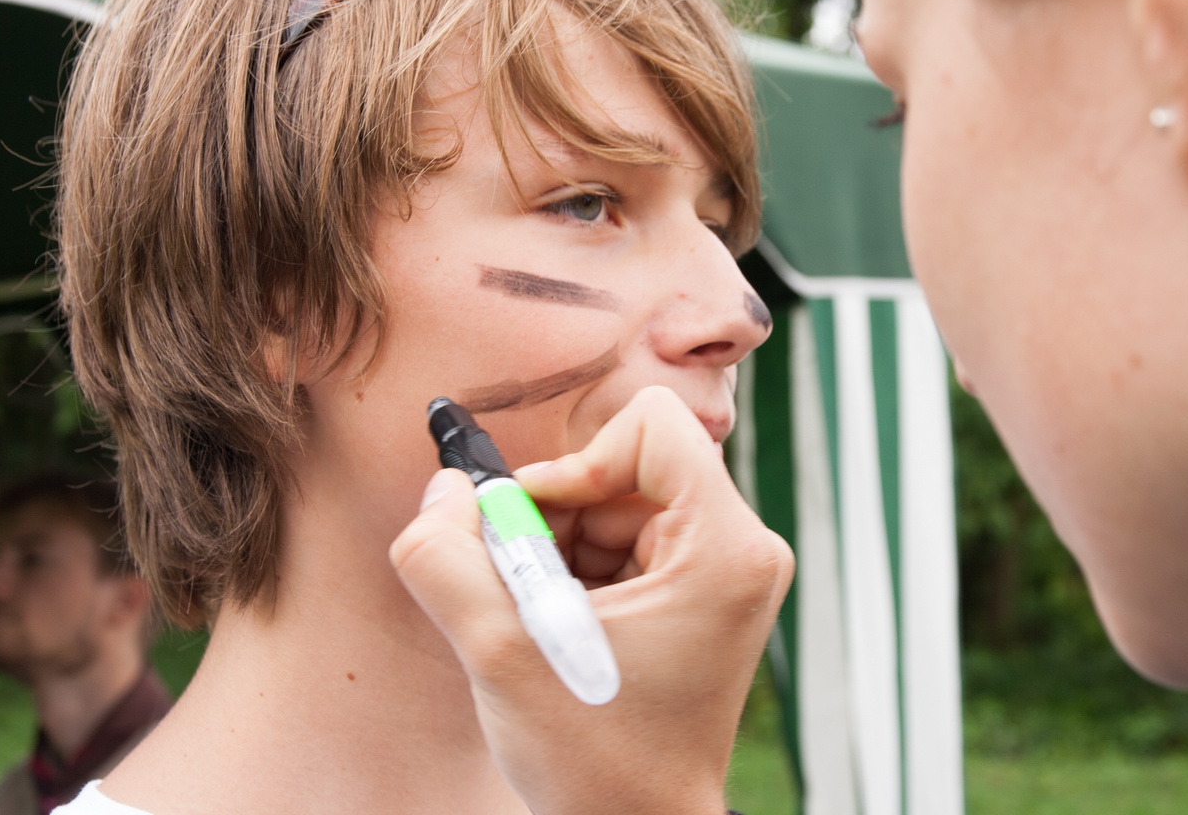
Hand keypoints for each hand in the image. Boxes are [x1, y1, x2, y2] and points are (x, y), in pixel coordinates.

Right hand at [389, 385, 793, 814]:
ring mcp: (725, 571)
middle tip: (518, 589)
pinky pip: (624, 542)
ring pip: (616, 504)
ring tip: (540, 624)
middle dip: (556, 521)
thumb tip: (445, 487)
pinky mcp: (702, 592)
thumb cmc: (594, 761)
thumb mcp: (499, 654)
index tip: (537, 530)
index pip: (652, 426)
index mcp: (726, 549)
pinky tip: (559, 632)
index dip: (577, 464)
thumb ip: (448, 557)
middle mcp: (741, 549)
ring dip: (558, 551)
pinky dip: (575, 573)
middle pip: (626, 466)